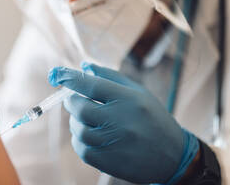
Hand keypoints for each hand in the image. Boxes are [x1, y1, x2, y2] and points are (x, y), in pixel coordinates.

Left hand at [48, 63, 198, 183]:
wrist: (172, 155)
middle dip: (72, 101)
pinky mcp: (109, 162)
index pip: (91, 85)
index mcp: (129, 99)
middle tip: (74, 100)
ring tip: (88, 120)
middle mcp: (121, 120)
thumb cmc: (153, 118)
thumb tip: (84, 66)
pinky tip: (92, 136)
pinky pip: (82, 148)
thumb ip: (111, 77)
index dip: (70, 78)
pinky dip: (80, 140)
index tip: (57, 74)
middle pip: (80, 107)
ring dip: (76, 122)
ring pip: (78, 129)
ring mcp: (114, 143)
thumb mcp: (139, 92)